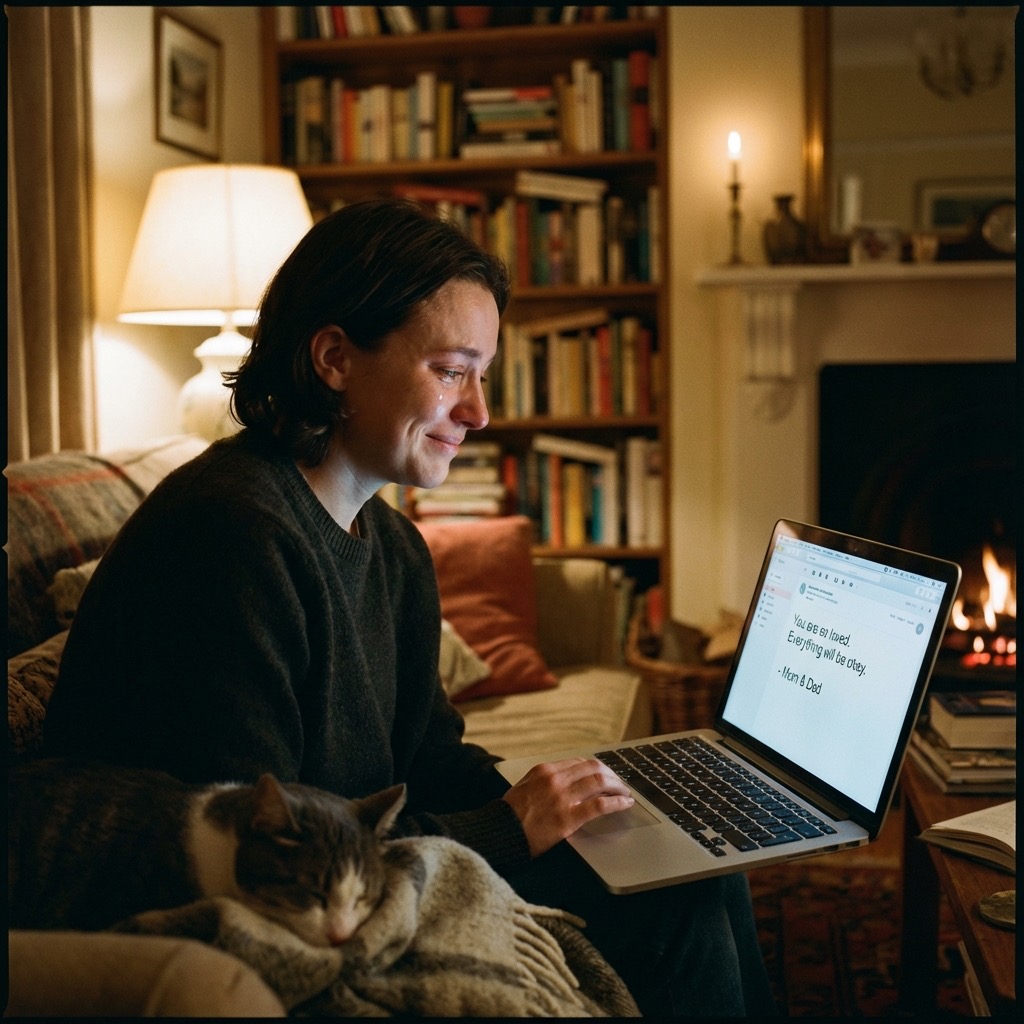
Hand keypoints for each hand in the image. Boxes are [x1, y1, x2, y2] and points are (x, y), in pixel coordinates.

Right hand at [502, 757, 633, 857]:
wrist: (500, 834)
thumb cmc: (509, 815)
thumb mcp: (524, 787)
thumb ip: (543, 780)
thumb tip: (564, 779)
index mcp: (544, 770)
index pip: (578, 762)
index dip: (596, 768)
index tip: (604, 775)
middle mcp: (555, 779)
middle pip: (593, 768)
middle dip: (611, 774)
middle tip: (619, 783)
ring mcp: (562, 797)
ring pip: (600, 783)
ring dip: (618, 786)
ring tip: (625, 793)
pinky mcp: (568, 818)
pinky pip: (600, 805)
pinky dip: (617, 802)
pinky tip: (625, 804)